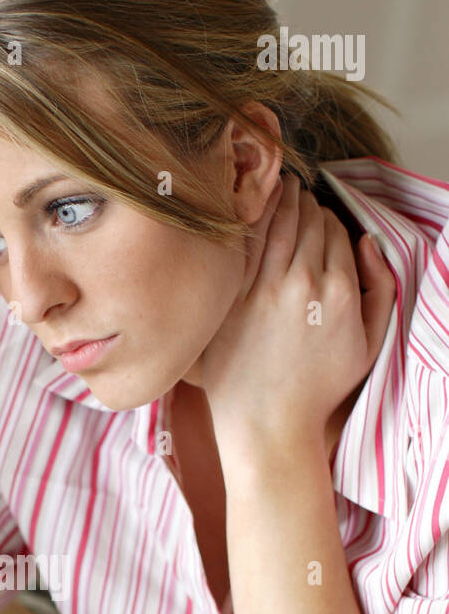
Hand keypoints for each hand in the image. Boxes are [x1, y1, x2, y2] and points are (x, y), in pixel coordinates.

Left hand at [201, 173, 395, 451]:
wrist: (268, 425)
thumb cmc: (319, 389)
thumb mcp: (369, 345)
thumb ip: (381, 289)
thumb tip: (368, 242)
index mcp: (340, 293)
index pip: (336, 231)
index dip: (328, 218)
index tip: (319, 216)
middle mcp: (303, 285)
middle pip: (307, 222)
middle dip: (305, 202)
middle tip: (298, 192)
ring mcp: (264, 291)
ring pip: (275, 224)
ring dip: (279, 200)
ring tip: (278, 189)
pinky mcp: (232, 300)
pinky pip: (243, 244)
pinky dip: (249, 218)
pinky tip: (249, 206)